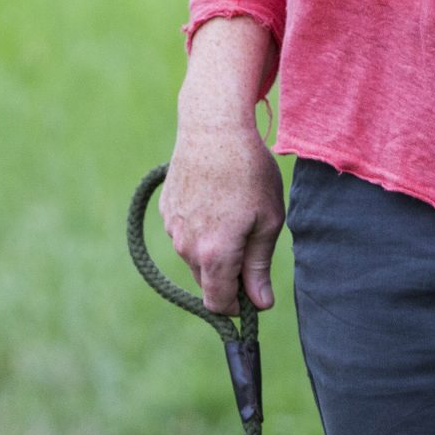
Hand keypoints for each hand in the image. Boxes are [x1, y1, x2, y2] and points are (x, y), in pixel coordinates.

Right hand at [166, 16, 283, 315]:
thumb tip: (260, 304)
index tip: (252, 295)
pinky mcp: (166, 212)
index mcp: (215, 255)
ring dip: (213, 250)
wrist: (213, 127)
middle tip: (251, 244)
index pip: (219, 304)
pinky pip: (185, 234)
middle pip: (207, 282)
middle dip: (227, 276)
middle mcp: (187, 249)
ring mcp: (173, 230)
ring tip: (233, 213)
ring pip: (195, 258)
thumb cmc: (250, 172)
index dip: (237, 307)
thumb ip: (260, 268)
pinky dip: (200, 228)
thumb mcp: (268, 221)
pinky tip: (215, 200)